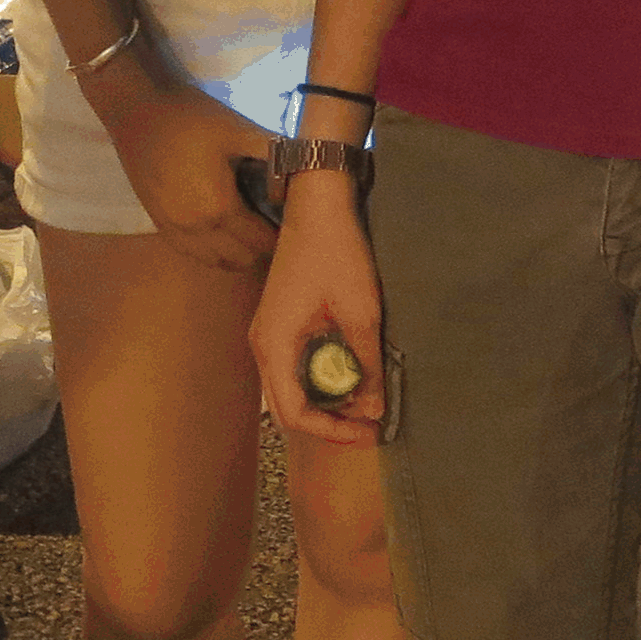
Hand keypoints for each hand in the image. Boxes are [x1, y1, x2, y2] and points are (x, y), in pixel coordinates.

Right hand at [94, 72, 281, 271]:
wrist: (136, 111)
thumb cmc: (190, 118)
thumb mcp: (238, 128)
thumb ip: (273, 152)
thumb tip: (303, 170)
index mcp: (220, 209)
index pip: (261, 242)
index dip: (280, 235)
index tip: (293, 220)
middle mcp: (197, 230)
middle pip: (242, 259)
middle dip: (262, 248)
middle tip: (274, 223)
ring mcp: (175, 231)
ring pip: (217, 262)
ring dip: (238, 254)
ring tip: (250, 230)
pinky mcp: (159, 224)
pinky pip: (193, 254)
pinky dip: (213, 252)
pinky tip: (221, 232)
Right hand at [252, 171, 384, 446]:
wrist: (317, 206)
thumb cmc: (336, 254)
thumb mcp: (360, 312)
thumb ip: (367, 364)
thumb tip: (376, 411)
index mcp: (275, 345)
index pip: (295, 413)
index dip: (332, 431)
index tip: (369, 433)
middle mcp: (264, 345)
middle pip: (289, 407)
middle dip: (329, 423)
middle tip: (369, 426)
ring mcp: (269, 333)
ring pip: (292, 387)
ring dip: (326, 401)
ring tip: (365, 402)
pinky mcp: (280, 322)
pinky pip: (295, 366)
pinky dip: (322, 379)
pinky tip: (352, 373)